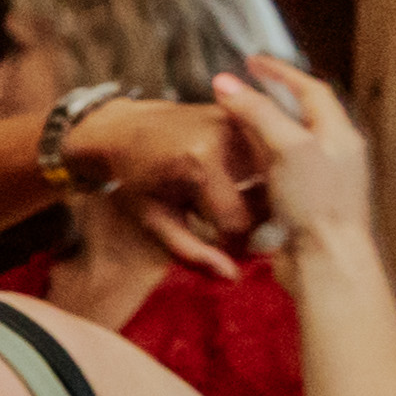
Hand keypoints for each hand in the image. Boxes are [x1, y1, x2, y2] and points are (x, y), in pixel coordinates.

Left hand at [69, 99, 254, 276]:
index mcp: (200, 164)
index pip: (236, 221)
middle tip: (238, 230)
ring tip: (242, 209)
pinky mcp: (241, 118)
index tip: (227, 251)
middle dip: (254, 220)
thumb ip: (190, 252)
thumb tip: (232, 277)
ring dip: (263, 197)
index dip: (233, 244)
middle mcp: (224, 136)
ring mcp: (235, 122)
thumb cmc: (135, 179)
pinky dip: (261, 176)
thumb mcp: (154, 218)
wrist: (124, 129)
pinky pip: (265, 156)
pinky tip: (247, 187)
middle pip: (261, 197)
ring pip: (270, 176)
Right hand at [213, 56, 373, 267]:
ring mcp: (320, 183)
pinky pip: (278, 178)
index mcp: (339, 136)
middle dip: (269, 102)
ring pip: (287, 148)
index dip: (281, 73)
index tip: (252, 62)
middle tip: (239, 92)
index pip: (311, 90)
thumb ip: (257, 113)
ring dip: (260, 135)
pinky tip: (239, 172)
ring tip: (233, 128)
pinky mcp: (303, 207)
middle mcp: (334, 156)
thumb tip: (226, 84)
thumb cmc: (316, 206)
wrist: (325, 264)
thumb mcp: (286, 149)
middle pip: (300, 117)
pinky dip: (257, 169)